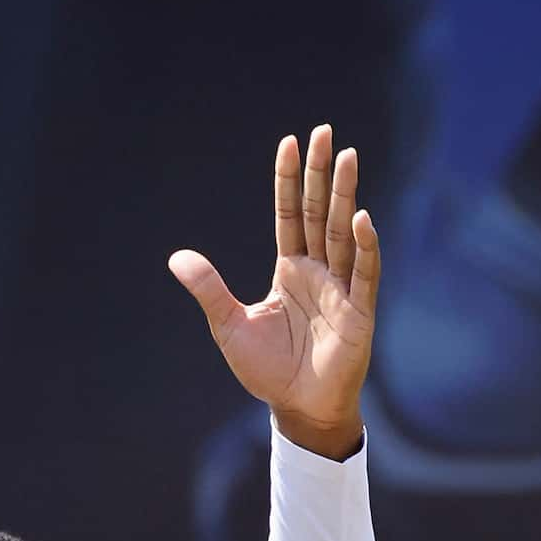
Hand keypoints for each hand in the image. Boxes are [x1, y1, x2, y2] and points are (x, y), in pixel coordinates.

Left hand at [169, 124, 379, 459]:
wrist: (297, 409)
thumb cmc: (267, 371)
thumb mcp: (230, 325)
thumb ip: (210, 289)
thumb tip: (176, 258)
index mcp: (289, 270)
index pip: (290, 214)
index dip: (289, 181)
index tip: (290, 143)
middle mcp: (318, 271)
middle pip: (319, 212)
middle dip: (322, 173)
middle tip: (325, 131)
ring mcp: (341, 288)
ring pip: (343, 232)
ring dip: (345, 195)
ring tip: (348, 156)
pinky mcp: (359, 311)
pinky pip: (364, 273)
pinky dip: (364, 246)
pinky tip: (361, 217)